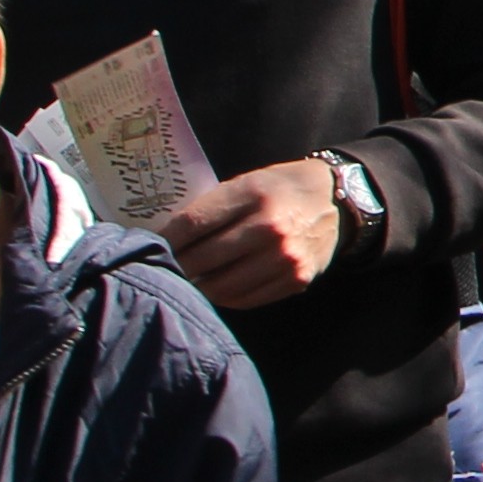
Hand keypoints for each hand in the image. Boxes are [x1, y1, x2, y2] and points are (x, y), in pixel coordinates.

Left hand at [160, 159, 346, 308]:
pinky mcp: (295, 280)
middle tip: (159, 270)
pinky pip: (245, 299)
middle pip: (203, 258)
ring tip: (185, 283)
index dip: (164, 240)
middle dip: (176, 266)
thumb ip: (211, 207)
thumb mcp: (246, 183)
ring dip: (197, 287)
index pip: (193, 223)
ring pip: (221, 286)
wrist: (336, 202)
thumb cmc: (280, 189)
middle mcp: (270, 227)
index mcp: (253, 194)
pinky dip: (223, 298)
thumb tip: (164, 238)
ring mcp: (284, 258)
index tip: (146, 248)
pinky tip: (214, 289)